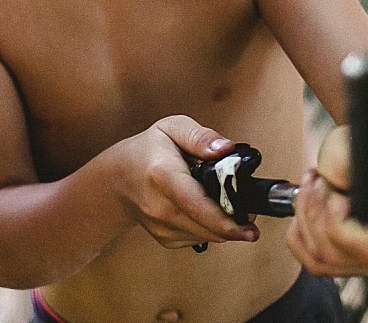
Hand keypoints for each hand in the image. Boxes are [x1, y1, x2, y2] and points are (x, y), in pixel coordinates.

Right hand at [110, 115, 258, 249]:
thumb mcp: (171, 127)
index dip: (226, 220)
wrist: (117, 179)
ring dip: (225, 227)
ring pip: (207, 236)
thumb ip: (200, 136)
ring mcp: (160, 226)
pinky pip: (199, 239)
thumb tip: (227, 149)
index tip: (250, 226)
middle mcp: (159, 206)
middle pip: (207, 226)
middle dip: (236, 223)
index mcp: (162, 175)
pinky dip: (209, 229)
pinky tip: (206, 211)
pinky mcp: (165, 239)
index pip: (196, 204)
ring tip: (229, 206)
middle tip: (249, 212)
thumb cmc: (147, 150)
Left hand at [287, 125, 367, 276]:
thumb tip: (339, 183)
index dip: (336, 217)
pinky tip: (304, 211)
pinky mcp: (353, 260)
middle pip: (336, 254)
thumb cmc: (366, 144)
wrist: (367, 148)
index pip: (365, 247)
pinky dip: (299, 236)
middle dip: (313, 211)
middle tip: (317, 180)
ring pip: (322, 260)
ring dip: (305, 219)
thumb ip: (345, 165)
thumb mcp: (354, 144)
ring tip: (311, 189)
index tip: (333, 186)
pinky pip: (315, 264)